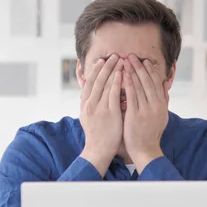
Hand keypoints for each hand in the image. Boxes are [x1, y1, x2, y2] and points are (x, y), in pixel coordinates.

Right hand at [79, 54, 124, 175]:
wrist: (98, 150)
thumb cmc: (97, 135)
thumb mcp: (88, 117)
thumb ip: (91, 104)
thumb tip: (92, 92)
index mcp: (84, 104)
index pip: (89, 82)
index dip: (96, 70)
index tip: (102, 61)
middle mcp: (89, 104)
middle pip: (97, 80)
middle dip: (106, 66)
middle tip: (114, 56)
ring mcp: (99, 108)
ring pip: (105, 84)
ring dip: (113, 70)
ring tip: (121, 60)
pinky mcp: (109, 113)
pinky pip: (113, 94)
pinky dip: (117, 82)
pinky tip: (122, 74)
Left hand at [122, 55, 168, 172]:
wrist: (146, 150)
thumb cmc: (151, 134)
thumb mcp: (162, 117)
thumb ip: (163, 101)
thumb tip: (165, 86)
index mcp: (162, 104)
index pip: (156, 83)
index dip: (150, 70)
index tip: (144, 61)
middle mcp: (156, 105)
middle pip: (148, 81)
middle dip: (139, 67)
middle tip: (132, 56)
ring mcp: (146, 109)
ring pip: (139, 86)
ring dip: (132, 71)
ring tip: (125, 61)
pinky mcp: (136, 114)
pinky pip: (131, 95)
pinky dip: (127, 83)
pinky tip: (122, 75)